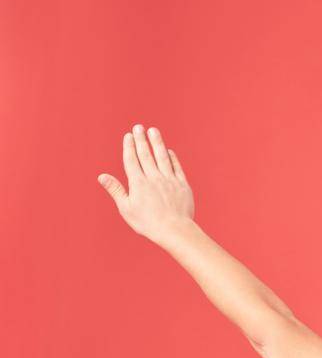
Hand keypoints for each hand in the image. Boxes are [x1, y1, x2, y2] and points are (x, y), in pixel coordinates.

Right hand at [97, 124, 194, 242]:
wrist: (175, 230)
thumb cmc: (148, 222)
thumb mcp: (126, 208)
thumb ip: (116, 190)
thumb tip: (101, 176)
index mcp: (138, 183)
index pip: (132, 160)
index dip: (129, 146)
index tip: (128, 135)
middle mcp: (153, 178)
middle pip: (146, 154)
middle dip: (141, 139)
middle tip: (138, 127)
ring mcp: (169, 180)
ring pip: (162, 157)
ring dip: (157, 142)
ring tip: (153, 131)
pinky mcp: (182, 185)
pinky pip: (177, 167)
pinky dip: (172, 158)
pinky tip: (169, 151)